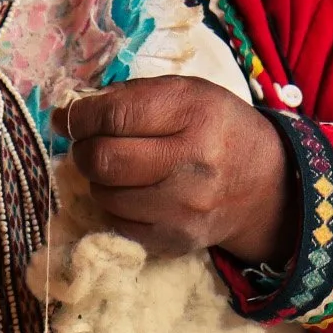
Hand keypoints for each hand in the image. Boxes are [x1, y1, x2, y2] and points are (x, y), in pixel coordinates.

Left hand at [64, 76, 298, 263]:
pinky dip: (115, 207)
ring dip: (99, 180)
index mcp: (193, 113)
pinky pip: (117, 224)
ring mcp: (183, 208)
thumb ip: (130, 97)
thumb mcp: (187, 94)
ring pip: (104, 195)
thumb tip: (68, 115)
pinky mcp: (175, 239)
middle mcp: (191, 163)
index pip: (114, 116)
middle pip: (103, 160)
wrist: (264, 186)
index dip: (80, 117)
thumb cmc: (217, 129)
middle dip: (83, 150)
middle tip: (88, 144)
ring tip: (116, 170)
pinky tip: (132, 194)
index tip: (71, 117)